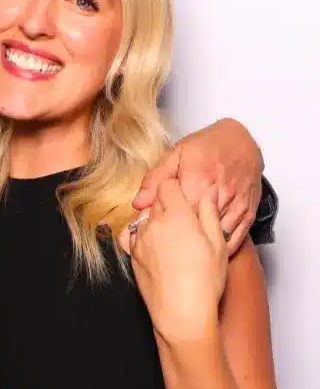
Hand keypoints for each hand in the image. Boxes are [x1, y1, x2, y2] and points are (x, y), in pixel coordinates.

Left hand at [129, 179, 228, 344]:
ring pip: (145, 217)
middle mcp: (154, 224)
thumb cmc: (204, 282)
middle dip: (169, 204)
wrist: (181, 314)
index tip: (187, 197)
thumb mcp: (218, 244)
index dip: (178, 187)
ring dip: (156, 220)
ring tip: (174, 238)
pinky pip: (134, 234)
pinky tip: (157, 245)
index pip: (168, 184)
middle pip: (156, 200)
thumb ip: (209, 213)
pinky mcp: (133, 254)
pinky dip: (143, 234)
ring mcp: (140, 239)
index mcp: (177, 216)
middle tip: (185, 219)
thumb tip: (207, 194)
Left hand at [133, 118, 262, 254]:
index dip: (162, 223)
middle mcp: (219, 196)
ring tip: (186, 243)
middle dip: (180, 235)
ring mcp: (236, 207)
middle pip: (194, 228)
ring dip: (200, 243)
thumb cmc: (207, 146)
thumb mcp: (176, 154)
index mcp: (197, 182)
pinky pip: (234, 239)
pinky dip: (219, 246)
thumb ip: (156, 179)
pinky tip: (207, 246)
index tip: (156, 224)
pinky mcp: (249, 215)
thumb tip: (139, 203)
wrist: (243, 142)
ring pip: (214, 237)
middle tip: (170, 235)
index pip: (174, 215)